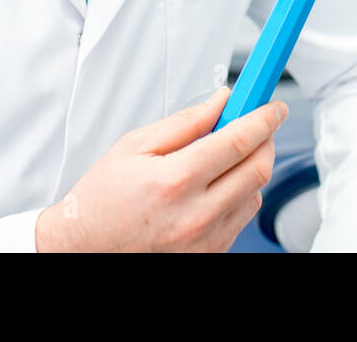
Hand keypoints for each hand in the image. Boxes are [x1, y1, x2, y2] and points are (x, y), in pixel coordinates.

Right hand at [35, 86, 288, 251]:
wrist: (83, 248)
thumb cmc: (101, 200)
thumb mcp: (134, 146)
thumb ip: (185, 122)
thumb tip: (221, 102)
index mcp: (175, 181)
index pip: (239, 141)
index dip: (263, 118)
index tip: (273, 106)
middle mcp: (196, 216)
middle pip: (258, 169)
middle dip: (264, 140)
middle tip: (255, 125)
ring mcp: (205, 241)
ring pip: (254, 194)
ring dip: (249, 170)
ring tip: (220, 161)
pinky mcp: (210, 255)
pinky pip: (240, 219)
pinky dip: (237, 196)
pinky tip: (212, 188)